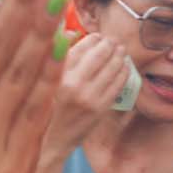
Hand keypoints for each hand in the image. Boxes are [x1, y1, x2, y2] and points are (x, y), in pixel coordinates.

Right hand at [41, 32, 131, 162]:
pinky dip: (124, 72)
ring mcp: (88, 95)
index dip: (94, 38)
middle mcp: (72, 82)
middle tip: (114, 42)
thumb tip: (71, 33)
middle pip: (100, 54)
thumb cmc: (50, 107)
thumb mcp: (48, 80)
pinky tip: (125, 68)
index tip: (99, 37)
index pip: (81, 46)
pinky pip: (118, 84)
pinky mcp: (100, 107)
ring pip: (112, 67)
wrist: (53, 139)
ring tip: (121, 51)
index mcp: (57, 72)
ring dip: (120, 56)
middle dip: (110, 44)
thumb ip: (60, 58)